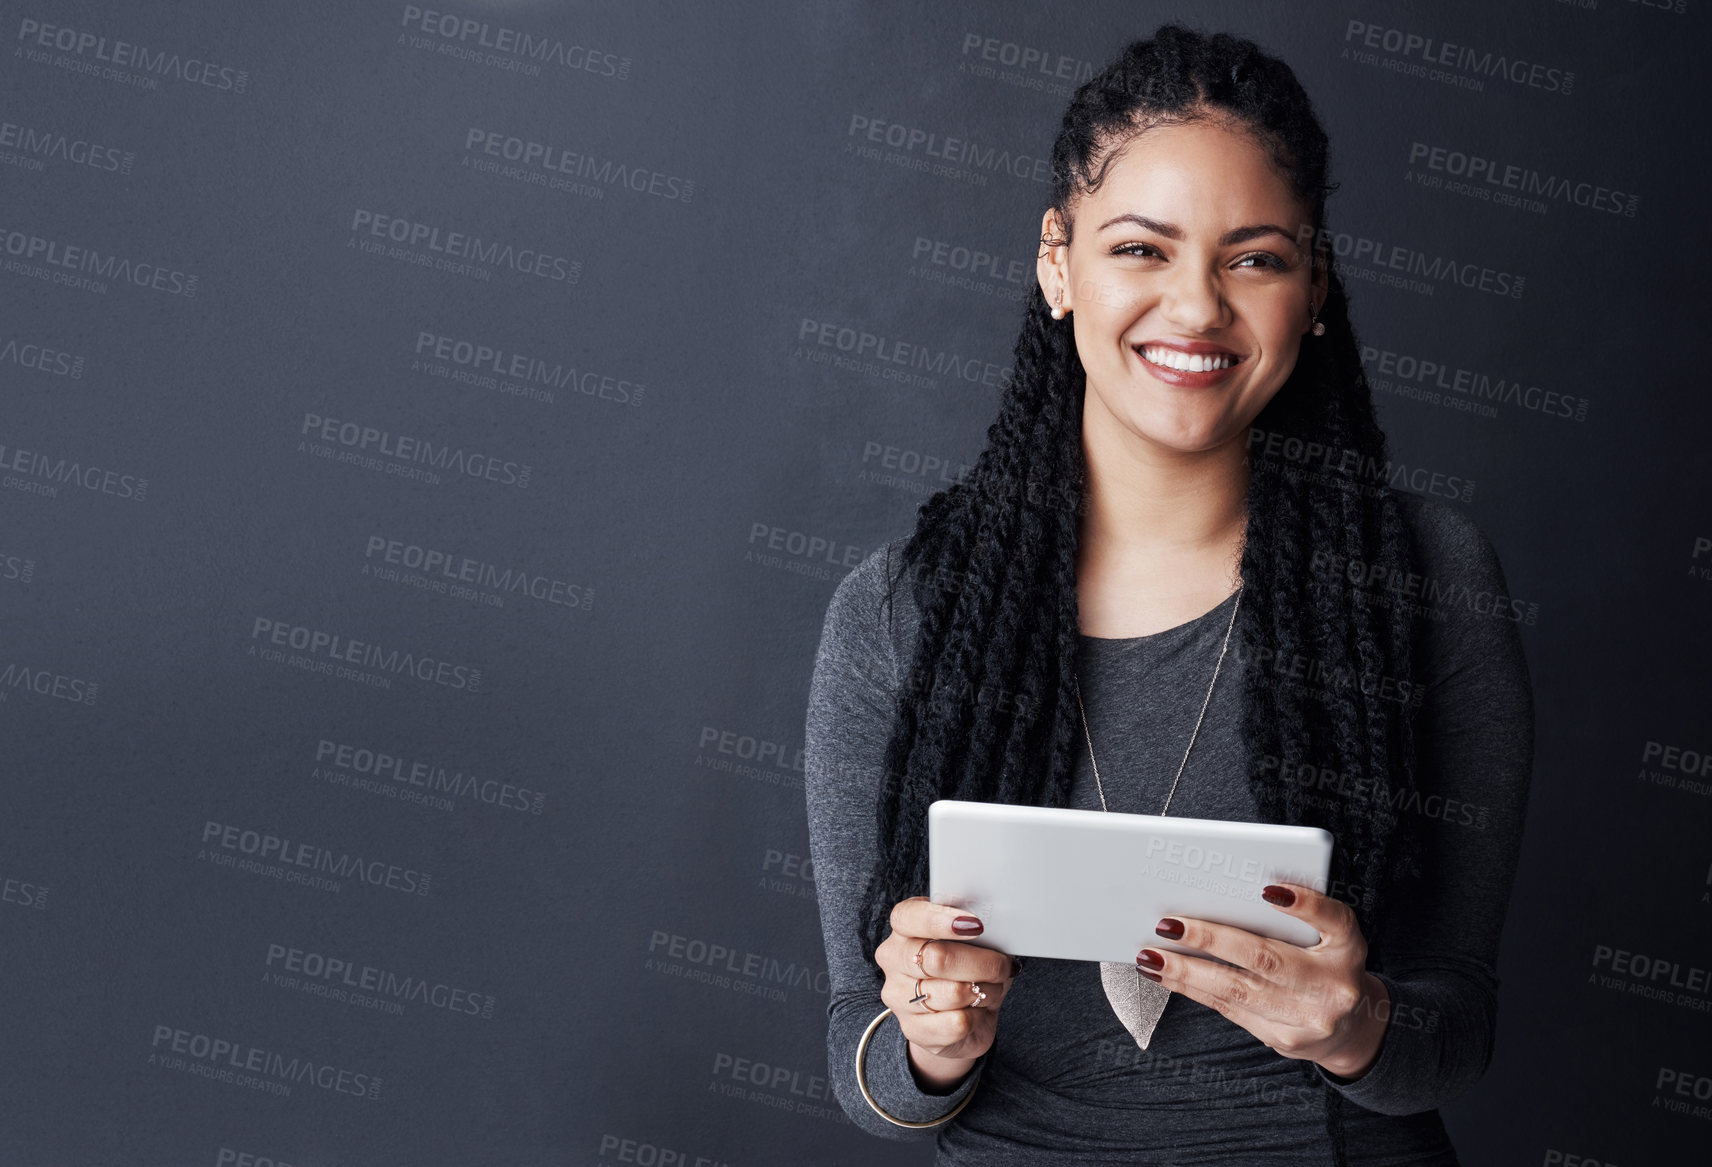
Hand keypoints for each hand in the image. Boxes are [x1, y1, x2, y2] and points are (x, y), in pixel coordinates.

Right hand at [877, 896, 1018, 1089]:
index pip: (907, 917)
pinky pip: (957, 1023)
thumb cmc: (967, 969)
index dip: (940, 919)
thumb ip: (975, 929)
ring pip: (954, 992)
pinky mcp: (912, 1028)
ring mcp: (898, 996)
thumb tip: (994, 927)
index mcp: (904, 927)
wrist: (959, 1020)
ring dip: (986, 991)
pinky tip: (978, 1012)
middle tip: (1004, 965)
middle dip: (983, 963)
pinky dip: (979, 1016)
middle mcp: (894, 959)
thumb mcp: (973, 942)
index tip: (976, 925)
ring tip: (991, 989)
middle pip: (938, 957)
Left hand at [1135, 882, 1389, 1079]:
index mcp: (1349, 948)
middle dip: (1211, 939)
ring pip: (1238, 990)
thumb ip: (1295, 917)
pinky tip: (1165, 974)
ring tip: (1150, 955)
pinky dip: (1192, 988)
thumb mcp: (1329, 937)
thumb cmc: (1327, 964)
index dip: (1304, 905)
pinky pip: (1229, 1009)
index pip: (1334, 921)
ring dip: (1187, 970)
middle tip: (1168, 923)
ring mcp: (1308, 1018)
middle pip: (1267, 959)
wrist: (1353, 1028)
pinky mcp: (1283, 1039)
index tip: (1267, 890)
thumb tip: (1217, 893)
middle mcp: (1335, 986)